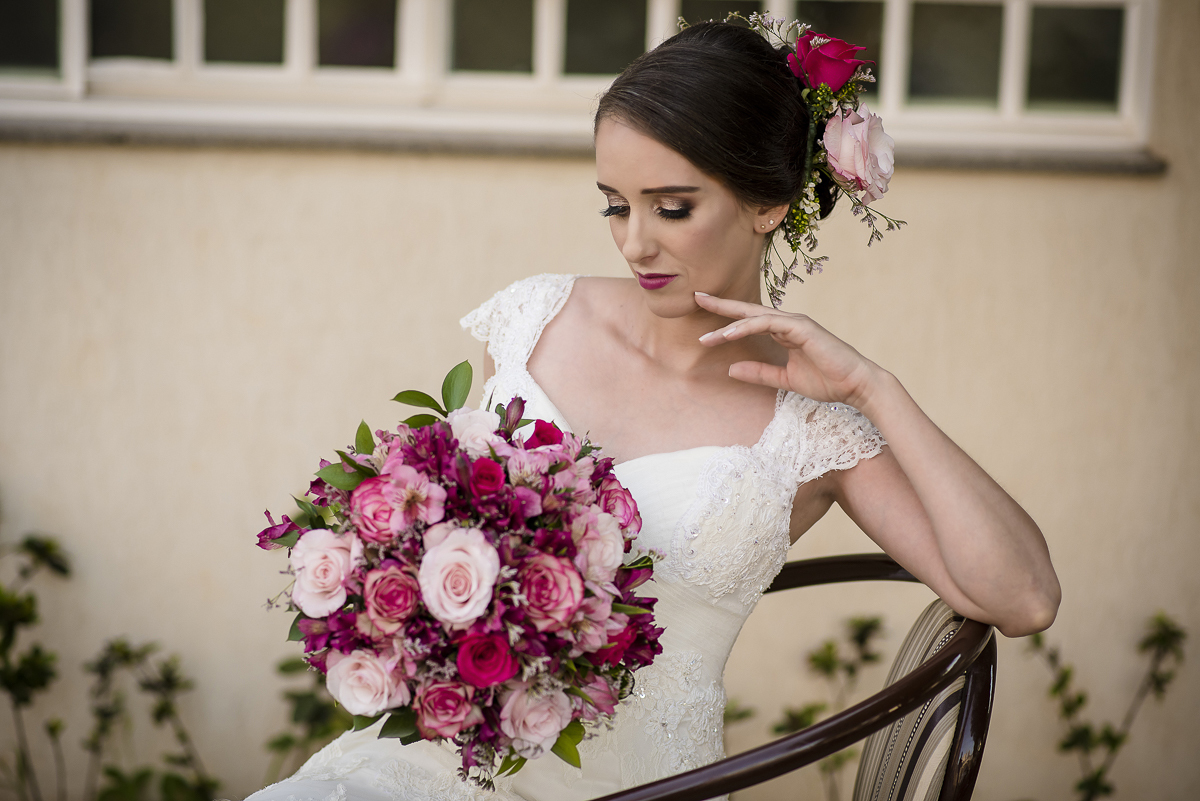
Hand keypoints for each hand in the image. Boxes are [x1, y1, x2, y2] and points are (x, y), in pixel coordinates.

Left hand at [695, 292, 880, 408]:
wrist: (855, 386)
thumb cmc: (826, 381)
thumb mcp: (784, 379)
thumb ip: (758, 373)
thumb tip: (730, 369)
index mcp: (783, 332)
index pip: (749, 320)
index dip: (726, 315)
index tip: (702, 315)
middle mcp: (787, 322)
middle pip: (748, 310)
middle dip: (721, 305)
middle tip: (696, 297)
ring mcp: (795, 323)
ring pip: (756, 316)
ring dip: (730, 324)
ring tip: (707, 336)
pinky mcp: (802, 328)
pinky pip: (769, 323)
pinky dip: (748, 327)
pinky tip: (729, 334)